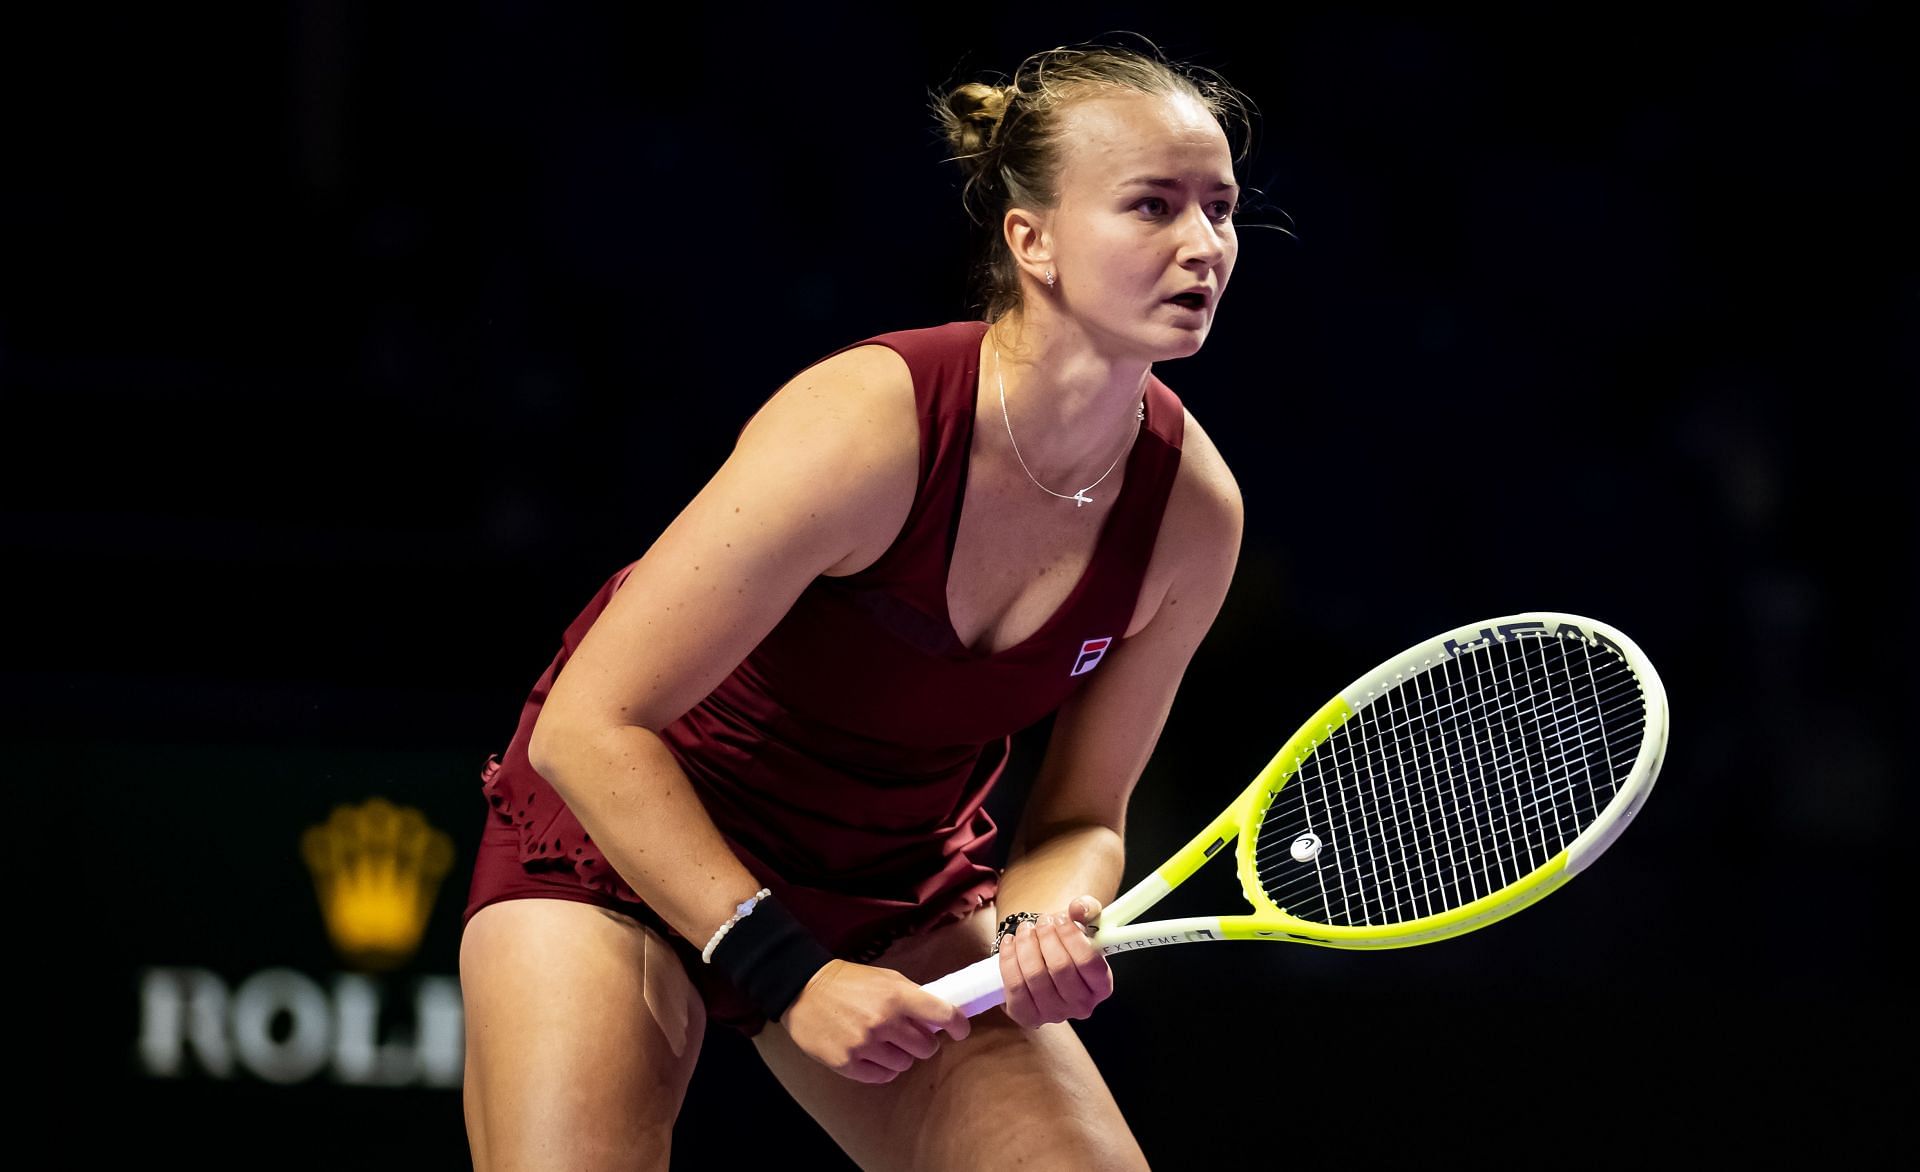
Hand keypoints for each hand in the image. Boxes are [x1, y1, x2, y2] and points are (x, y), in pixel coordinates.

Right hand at [779, 959, 970, 1083]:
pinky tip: (871, 1054)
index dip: (958, 1024)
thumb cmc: (849, 982)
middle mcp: (883, 1022)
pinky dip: (882, 1068)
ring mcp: (864, 1045)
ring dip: (900, 1056)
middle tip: (910, 1034)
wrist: (804, 990)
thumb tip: (940, 1017)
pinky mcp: (847, 1063)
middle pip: (926, 1047)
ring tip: (884, 1042)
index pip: (943, 1014)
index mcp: (896, 996)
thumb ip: (913, 997)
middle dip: (923, 1042)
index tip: (960, 1029)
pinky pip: (882, 1077)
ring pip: (904, 1065)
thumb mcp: (886, 978)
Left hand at [996, 895, 1113, 1028]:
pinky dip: (1009, 959)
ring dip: (1026, 945)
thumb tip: (1079, 907)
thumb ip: (1086, 909)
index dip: (1072, 937)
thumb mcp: (1081, 922)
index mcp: (1101, 986)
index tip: (1060, 918)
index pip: (1090, 963)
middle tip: (1041, 921)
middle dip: (1046, 937)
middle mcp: (1081, 1006)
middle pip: (1060, 968)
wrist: (1042, 958)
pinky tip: (1010, 942)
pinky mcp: (1027, 1016)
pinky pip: (1014, 986)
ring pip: (1035, 976)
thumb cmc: (1065, 941)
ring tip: (1025, 929)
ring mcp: (1054, 1014)